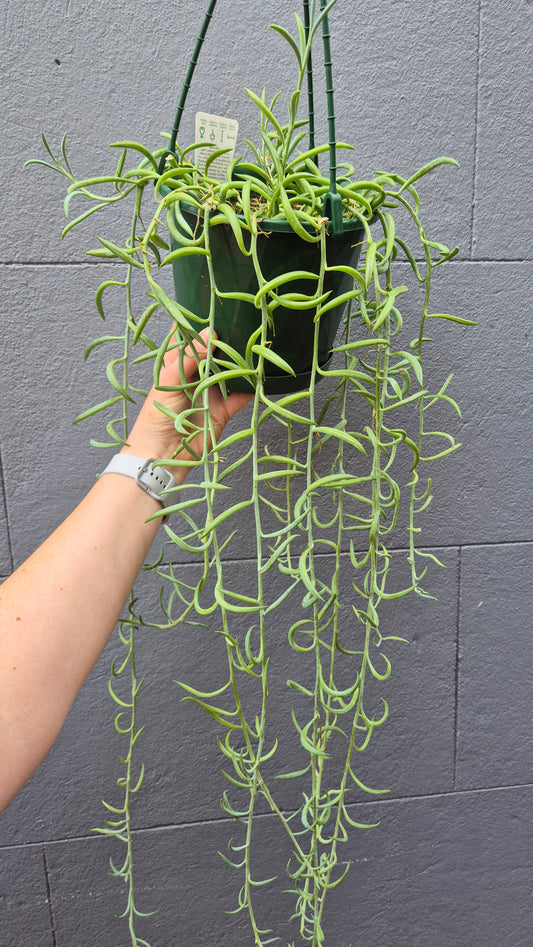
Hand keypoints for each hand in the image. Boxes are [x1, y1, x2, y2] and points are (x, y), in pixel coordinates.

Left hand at [121, 329, 252, 482]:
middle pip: (213, 355)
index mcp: (176, 368)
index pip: (186, 341)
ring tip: (255, 345)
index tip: (211, 308)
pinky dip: (252, 387)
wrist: (162, 456)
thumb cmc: (156, 418)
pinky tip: (262, 375)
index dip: (196, 326)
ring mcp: (210, 394)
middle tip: (242, 323)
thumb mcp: (168, 382)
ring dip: (241, 363)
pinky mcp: (223, 411)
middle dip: (226, 341)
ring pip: (230, 373)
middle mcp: (195, 378)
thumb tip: (209, 333)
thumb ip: (188, 358)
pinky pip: (241, 396)